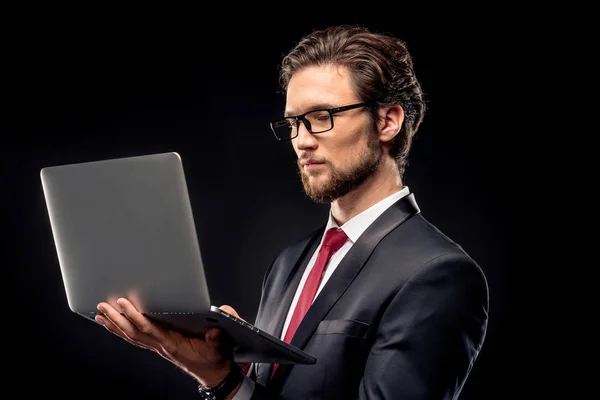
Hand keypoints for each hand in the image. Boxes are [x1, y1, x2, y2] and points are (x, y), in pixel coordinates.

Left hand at [96, 298, 238, 386]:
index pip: (148, 328)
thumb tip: (214, 330)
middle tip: (102, 306)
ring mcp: (158, 347)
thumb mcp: (218, 348)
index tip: (123, 303)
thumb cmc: (214, 359)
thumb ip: (216, 339)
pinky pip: (136, 339)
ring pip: (131, 336)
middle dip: (116, 319)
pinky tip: (114, 325)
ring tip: (100, 314)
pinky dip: (122, 331)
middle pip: (133, 332)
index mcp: (172, 344)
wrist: (213, 374)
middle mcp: (161, 346)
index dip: (134, 316)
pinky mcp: (159, 346)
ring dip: (115, 325)